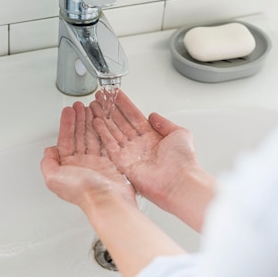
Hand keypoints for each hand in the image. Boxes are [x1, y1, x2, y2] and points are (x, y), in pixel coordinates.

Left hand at [41, 102, 135, 210]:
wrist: (108, 200)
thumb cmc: (84, 192)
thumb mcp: (53, 178)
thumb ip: (47, 164)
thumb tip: (48, 152)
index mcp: (68, 167)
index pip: (65, 140)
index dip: (66, 124)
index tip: (68, 111)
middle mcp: (81, 164)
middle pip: (78, 136)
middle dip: (78, 120)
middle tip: (79, 106)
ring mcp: (96, 163)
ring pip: (91, 137)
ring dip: (89, 122)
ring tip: (90, 108)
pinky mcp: (109, 163)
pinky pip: (105, 142)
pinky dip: (102, 130)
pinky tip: (102, 121)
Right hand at [90, 92, 214, 228]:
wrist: (178, 182)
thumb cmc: (183, 161)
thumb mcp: (180, 133)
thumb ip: (165, 123)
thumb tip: (154, 115)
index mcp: (152, 138)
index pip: (134, 117)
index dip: (124, 105)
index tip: (116, 95)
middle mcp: (139, 145)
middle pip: (121, 122)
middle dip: (110, 109)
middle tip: (101, 97)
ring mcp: (130, 154)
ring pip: (113, 131)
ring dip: (103, 118)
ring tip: (94, 106)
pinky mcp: (122, 163)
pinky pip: (109, 145)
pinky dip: (102, 133)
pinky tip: (96, 122)